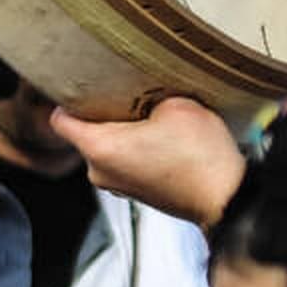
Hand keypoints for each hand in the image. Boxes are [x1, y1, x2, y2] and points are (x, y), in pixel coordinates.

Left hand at [52, 96, 242, 227]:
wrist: (225, 198)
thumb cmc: (201, 158)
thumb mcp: (178, 106)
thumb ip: (149, 95)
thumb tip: (145, 96)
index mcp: (99, 148)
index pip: (60, 121)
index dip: (69, 100)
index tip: (82, 88)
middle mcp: (99, 171)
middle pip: (86, 133)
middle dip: (105, 114)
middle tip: (132, 100)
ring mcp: (115, 186)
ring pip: (107, 149)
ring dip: (125, 133)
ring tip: (152, 122)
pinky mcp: (133, 193)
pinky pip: (124, 163)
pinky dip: (137, 151)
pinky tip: (162, 142)